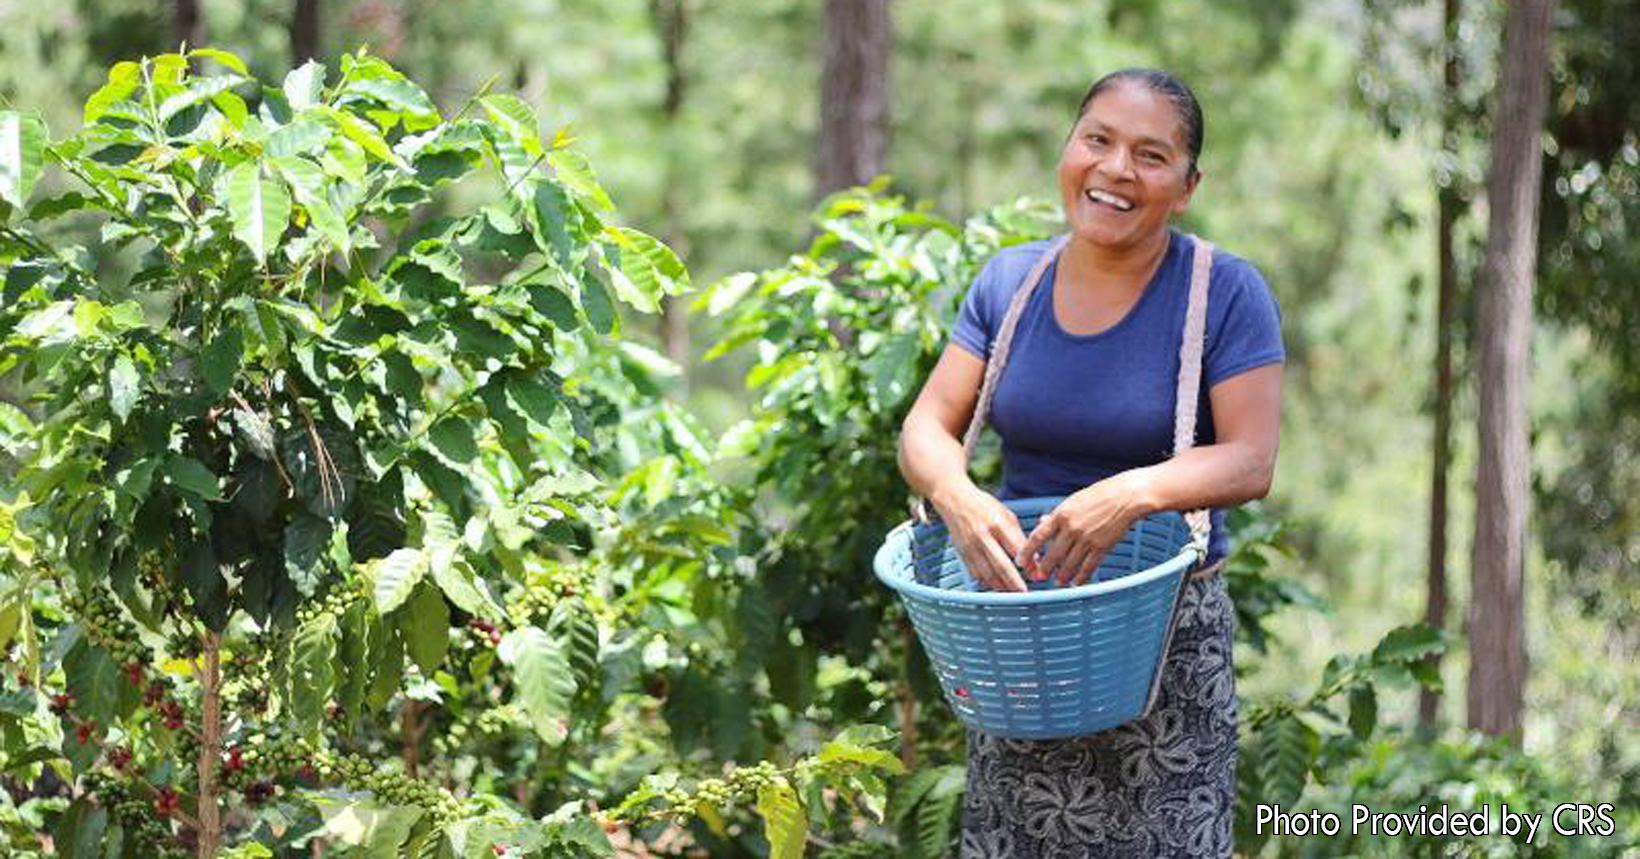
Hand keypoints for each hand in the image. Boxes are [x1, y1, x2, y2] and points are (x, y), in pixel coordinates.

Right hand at [931, 481, 1029, 592]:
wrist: (954, 499)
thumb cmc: (984, 506)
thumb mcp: (1006, 515)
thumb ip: (1018, 537)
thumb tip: (1033, 560)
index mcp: (997, 523)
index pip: (1016, 549)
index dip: (1028, 564)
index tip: (1036, 575)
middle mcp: (983, 536)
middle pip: (1001, 566)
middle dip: (1015, 583)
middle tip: (1025, 593)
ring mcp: (970, 546)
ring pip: (987, 574)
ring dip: (1001, 587)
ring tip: (1013, 594)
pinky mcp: (962, 553)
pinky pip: (976, 574)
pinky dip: (987, 583)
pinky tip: (997, 586)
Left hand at [1017, 471, 1150, 586]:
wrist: (1126, 497)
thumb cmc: (1097, 496)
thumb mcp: (1072, 501)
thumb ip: (1056, 516)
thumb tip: (1041, 524)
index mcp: (1061, 515)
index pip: (1038, 536)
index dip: (1027, 552)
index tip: (1020, 562)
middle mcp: (1072, 528)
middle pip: (1053, 555)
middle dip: (1044, 569)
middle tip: (1039, 576)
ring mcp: (1087, 539)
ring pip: (1069, 564)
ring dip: (1062, 576)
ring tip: (1058, 581)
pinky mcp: (1102, 547)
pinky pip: (1088, 567)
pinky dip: (1081, 577)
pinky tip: (1076, 582)